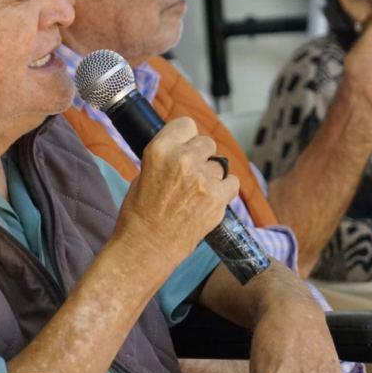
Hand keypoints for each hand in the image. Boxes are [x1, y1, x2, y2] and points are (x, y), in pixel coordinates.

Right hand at [114, 117, 239, 277]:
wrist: (147, 247)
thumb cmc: (139, 214)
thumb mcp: (143, 174)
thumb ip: (165, 157)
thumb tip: (182, 148)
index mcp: (160, 150)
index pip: (186, 124)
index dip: (186, 136)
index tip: (185, 144)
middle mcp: (183, 160)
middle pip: (206, 142)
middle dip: (200, 155)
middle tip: (190, 173)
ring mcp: (203, 179)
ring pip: (219, 165)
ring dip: (211, 175)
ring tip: (196, 193)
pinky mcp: (218, 198)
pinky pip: (232, 182)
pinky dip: (224, 190)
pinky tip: (210, 199)